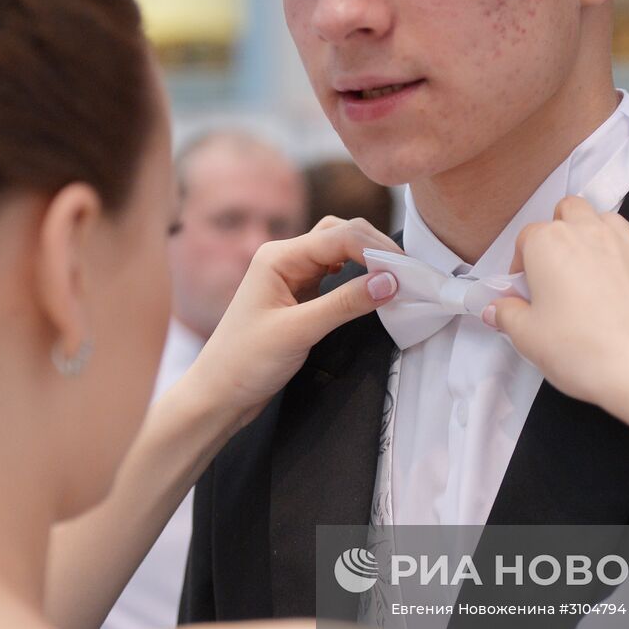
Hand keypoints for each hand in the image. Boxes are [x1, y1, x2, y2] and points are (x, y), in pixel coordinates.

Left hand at [181, 217, 401, 426]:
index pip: (340, 236)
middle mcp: (284, 257)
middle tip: (409, 274)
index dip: (377, 250)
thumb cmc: (246, 363)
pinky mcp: (298, 295)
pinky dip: (357, 275)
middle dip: (376, 248)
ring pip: (339, 251)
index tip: (409, 274)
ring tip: (396, 278)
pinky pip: (334, 273)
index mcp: (278, 256)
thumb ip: (345, 303)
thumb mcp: (299, 331)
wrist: (219, 394)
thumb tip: (391, 281)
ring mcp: (291, 275)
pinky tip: (371, 288)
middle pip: (341, 234)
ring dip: (367, 259)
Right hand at [488, 196, 628, 407]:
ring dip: (600, 238)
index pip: (526, 238)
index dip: (522, 264)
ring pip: (610, 222)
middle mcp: (591, 232)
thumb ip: (507, 315)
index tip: (525, 291)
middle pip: (571, 210)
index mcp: (550, 243)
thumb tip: (497, 309)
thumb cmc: (579, 348)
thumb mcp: (527, 337)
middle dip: (562, 229)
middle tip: (559, 268)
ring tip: (596, 275)